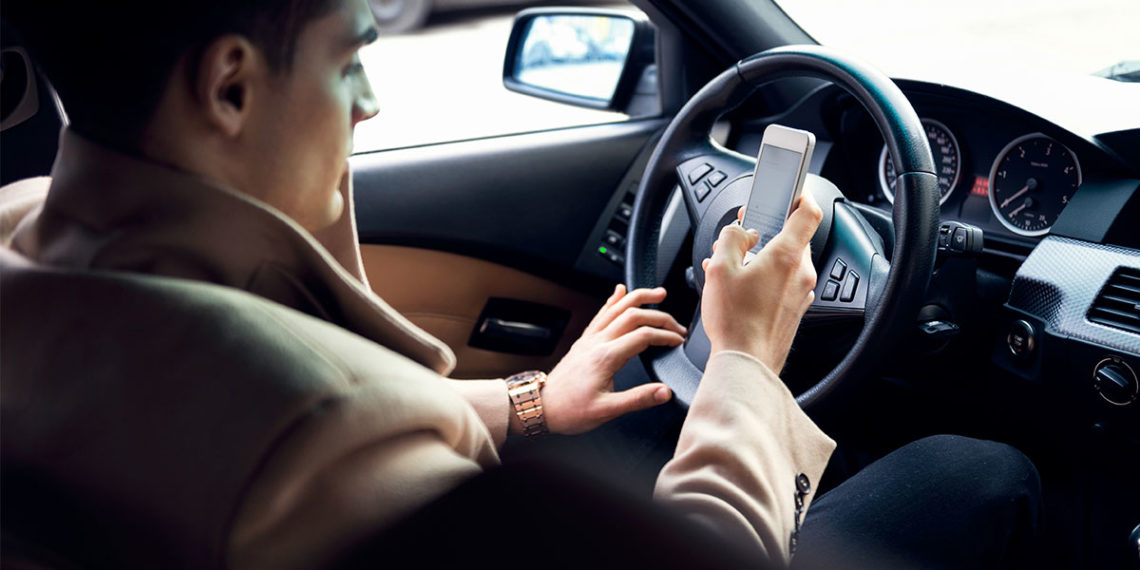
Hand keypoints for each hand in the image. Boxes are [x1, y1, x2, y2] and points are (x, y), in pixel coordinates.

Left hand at [537, 285, 685, 434]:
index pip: (643, 335)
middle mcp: (597, 342)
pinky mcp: (584, 340)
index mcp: (605, 357)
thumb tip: (665, 392)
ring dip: (639, 297)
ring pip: (617, 307)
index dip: (665, 335)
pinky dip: (614, 300)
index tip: (678, 341)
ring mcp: (589, 338)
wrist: (542, 406)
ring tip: (658, 293)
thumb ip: (638, 399)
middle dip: (660, 316)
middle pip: (633, 315)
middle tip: (677, 325)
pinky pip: (601, 313)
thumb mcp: (607, 411)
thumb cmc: (570, 411)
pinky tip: (620, 291)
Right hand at [700, 193, 821, 371]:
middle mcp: (801, 273)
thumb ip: (731, 238)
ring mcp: (801, 294)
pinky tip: (742, 289)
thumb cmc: (735, 322)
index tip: (790, 190)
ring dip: (764, 258)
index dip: (801, 195)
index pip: (809, 212)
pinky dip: (766, 279)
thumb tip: (741, 232)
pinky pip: (784, 284)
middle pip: (792, 238)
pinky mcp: (795, 311)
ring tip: (734, 269)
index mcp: (787, 256)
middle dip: (767, 233)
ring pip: (786, 262)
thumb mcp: (720, 268)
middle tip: (742, 238)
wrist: (746, 363)